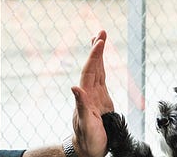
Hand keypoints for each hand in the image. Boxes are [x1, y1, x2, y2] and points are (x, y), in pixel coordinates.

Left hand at [70, 31, 113, 156]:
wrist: (88, 150)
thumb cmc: (87, 140)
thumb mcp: (85, 124)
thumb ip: (81, 106)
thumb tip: (74, 87)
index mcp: (86, 96)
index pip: (90, 71)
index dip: (94, 56)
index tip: (99, 41)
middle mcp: (89, 93)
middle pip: (93, 67)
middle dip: (97, 49)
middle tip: (102, 31)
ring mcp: (95, 96)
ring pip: (97, 71)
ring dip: (99, 55)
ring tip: (100, 39)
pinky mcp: (102, 100)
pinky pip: (102, 79)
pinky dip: (102, 68)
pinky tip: (102, 62)